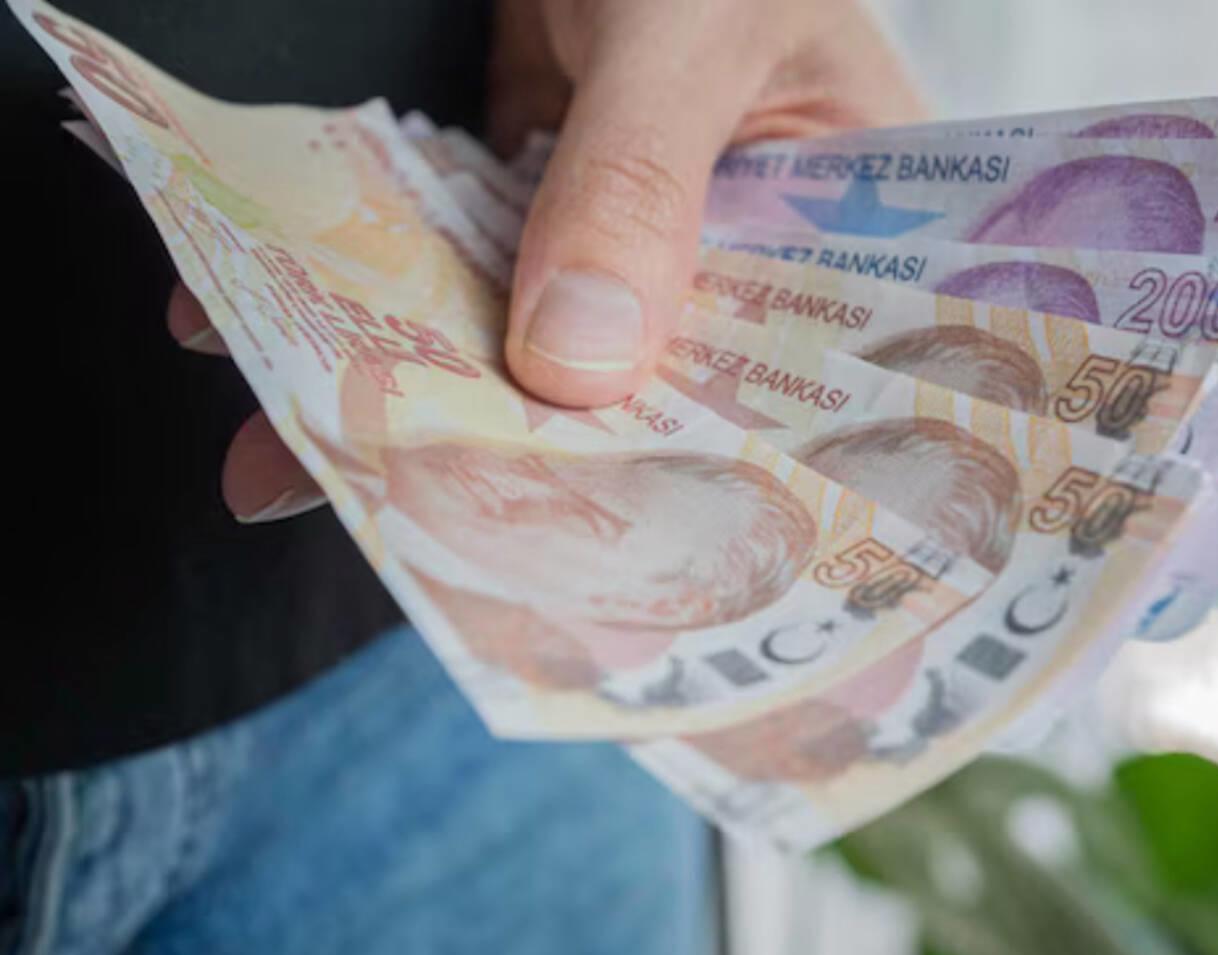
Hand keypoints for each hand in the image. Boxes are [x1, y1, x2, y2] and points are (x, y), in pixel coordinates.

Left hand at [170, 0, 922, 522]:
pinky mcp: (544, 164)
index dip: (709, 477)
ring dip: (427, 376)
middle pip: (649, 376)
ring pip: (542, 324)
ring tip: (310, 450)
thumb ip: (635, 181)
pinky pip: (468, 245)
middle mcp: (744, 234)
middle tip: (423, 530)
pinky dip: (387, 280)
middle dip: (535, 454)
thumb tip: (570, 367)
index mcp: (851, 221)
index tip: (621, 563)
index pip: (792, 383)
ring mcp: (636, 205)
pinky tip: (293, 328)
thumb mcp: (692, 25)